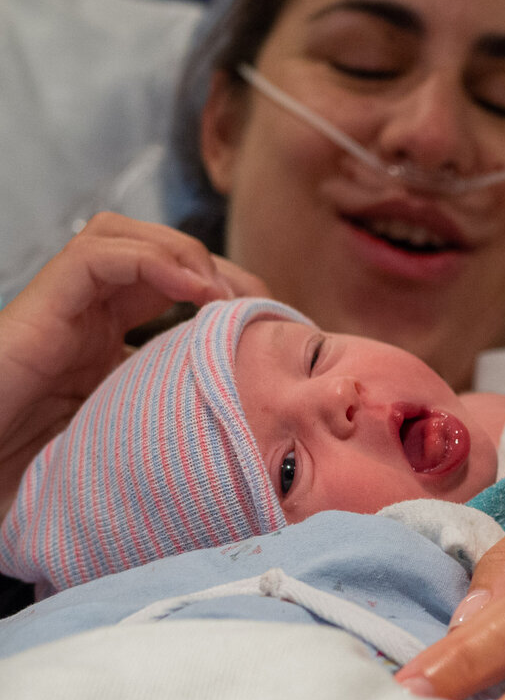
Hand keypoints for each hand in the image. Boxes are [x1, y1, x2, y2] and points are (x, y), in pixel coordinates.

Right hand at [0, 213, 267, 517]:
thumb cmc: (51, 464)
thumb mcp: (135, 430)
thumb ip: (174, 410)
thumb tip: (244, 425)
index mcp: (110, 334)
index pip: (172, 283)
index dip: (223, 287)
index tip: (265, 320)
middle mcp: (89, 311)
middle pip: (154, 250)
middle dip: (212, 264)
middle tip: (254, 302)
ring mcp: (66, 304)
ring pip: (122, 235)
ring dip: (183, 252)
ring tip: (221, 294)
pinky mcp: (43, 304)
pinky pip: (95, 255)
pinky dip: (151, 260)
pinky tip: (192, 290)